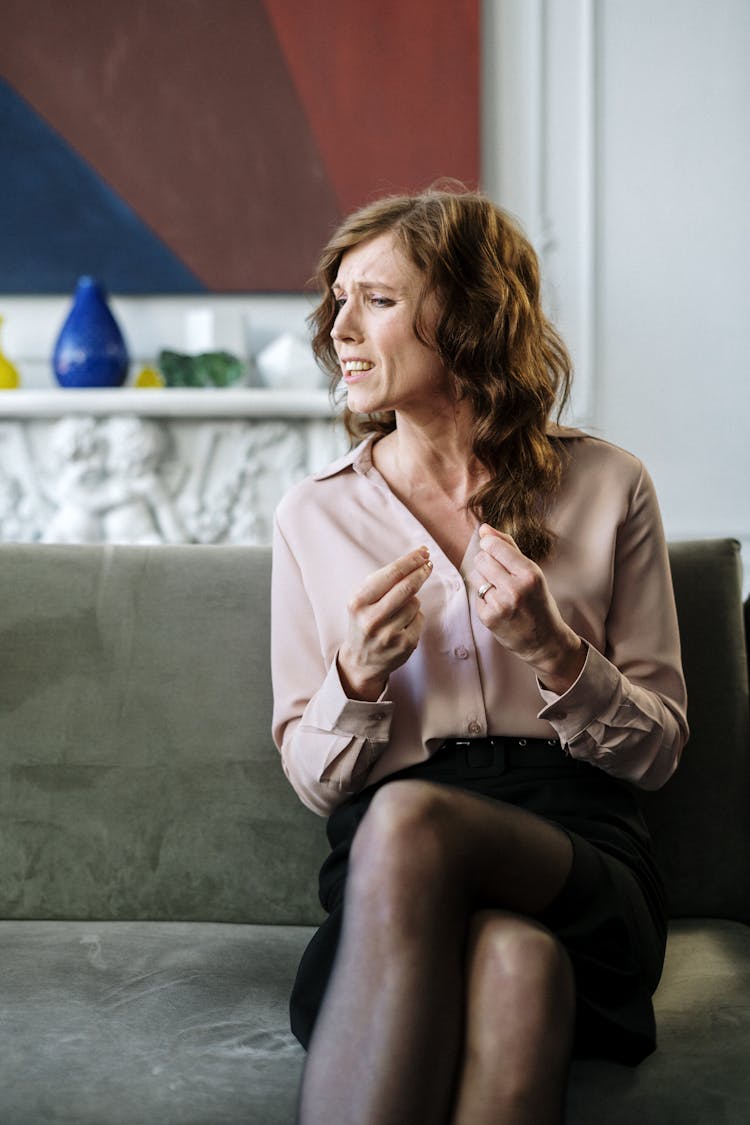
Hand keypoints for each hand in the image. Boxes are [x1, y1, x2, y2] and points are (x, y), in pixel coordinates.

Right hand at [337, 547, 432, 700]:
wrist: (361, 662)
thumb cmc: (364, 622)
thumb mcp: (362, 601)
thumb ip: (382, 582)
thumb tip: (415, 561)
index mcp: (358, 603)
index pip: (390, 575)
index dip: (410, 561)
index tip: (423, 552)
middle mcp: (371, 619)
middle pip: (407, 587)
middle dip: (421, 572)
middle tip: (429, 564)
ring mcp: (388, 634)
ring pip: (415, 603)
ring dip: (412, 601)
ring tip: (398, 612)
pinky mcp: (404, 645)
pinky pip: (420, 618)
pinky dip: (415, 617)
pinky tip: (403, 626)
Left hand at [471, 525, 584, 693]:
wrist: (544, 641)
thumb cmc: (538, 602)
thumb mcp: (532, 572)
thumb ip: (508, 547)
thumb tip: (483, 528)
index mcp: (530, 574)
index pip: (494, 546)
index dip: (489, 544)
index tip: (491, 548)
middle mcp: (515, 589)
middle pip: (481, 559)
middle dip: (487, 563)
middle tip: (500, 574)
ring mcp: (500, 605)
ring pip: (475, 576)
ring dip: (484, 580)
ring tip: (500, 591)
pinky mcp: (488, 618)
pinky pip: (476, 595)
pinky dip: (484, 598)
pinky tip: (499, 606)